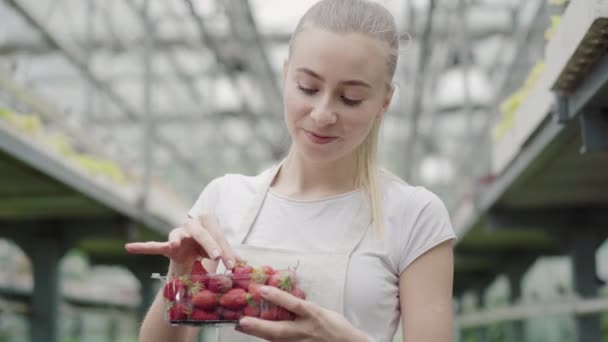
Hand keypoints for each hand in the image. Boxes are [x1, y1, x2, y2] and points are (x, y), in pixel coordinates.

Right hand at [124, 214, 237, 270]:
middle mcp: (193, 225)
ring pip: (178, 234)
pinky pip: (155, 246)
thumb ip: (229, 255)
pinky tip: (129, 247)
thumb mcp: (220, 253)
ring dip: (178, 240)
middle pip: (201, 231)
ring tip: (174, 245)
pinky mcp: (167, 246)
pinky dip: (143, 247)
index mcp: (208, 223)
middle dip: (210, 243)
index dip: (226, 248)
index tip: (233, 264)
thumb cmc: (208, 251)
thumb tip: (244, 263)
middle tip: (217, 257)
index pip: (218, 234)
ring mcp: (178, 234)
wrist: (193, 259)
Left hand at [236, 286, 369, 341]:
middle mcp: (306, 330)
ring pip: (277, 341)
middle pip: (279, 330)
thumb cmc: (336, 327)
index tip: (261, 289)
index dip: (278, 297)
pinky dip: (269, 340)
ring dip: (259, 334)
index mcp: (313, 314)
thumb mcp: (321, 311)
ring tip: (242, 327)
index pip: (294, 305)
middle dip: (259, 326)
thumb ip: (303, 308)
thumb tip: (284, 298)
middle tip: (241, 321)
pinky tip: (256, 336)